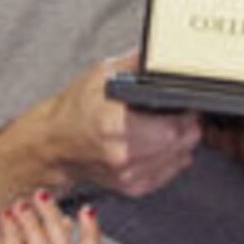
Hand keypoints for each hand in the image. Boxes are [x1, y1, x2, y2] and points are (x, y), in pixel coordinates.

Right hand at [44, 55, 199, 198]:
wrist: (54, 145)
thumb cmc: (75, 110)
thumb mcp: (101, 75)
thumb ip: (135, 64)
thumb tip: (163, 56)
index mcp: (113, 124)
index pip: (173, 127)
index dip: (187, 113)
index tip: (185, 104)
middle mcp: (121, 154)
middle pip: (181, 143)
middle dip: (188, 125)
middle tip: (179, 113)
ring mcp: (127, 175)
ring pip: (180, 158)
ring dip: (182, 142)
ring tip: (166, 126)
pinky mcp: (132, 187)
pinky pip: (171, 172)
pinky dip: (171, 157)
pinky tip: (158, 143)